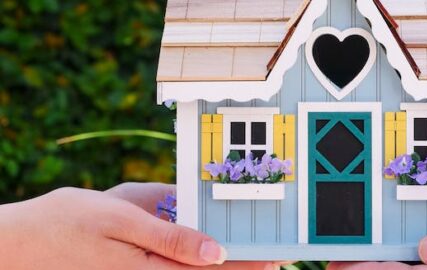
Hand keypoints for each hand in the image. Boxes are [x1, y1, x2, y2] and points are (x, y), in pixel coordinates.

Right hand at [0, 184, 280, 269]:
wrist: (18, 244)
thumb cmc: (65, 223)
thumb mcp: (120, 219)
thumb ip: (170, 238)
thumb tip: (216, 251)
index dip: (247, 264)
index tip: (275, 256)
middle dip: (241, 268)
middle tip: (273, 257)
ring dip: (222, 267)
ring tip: (251, 256)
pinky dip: (192, 259)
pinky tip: (204, 250)